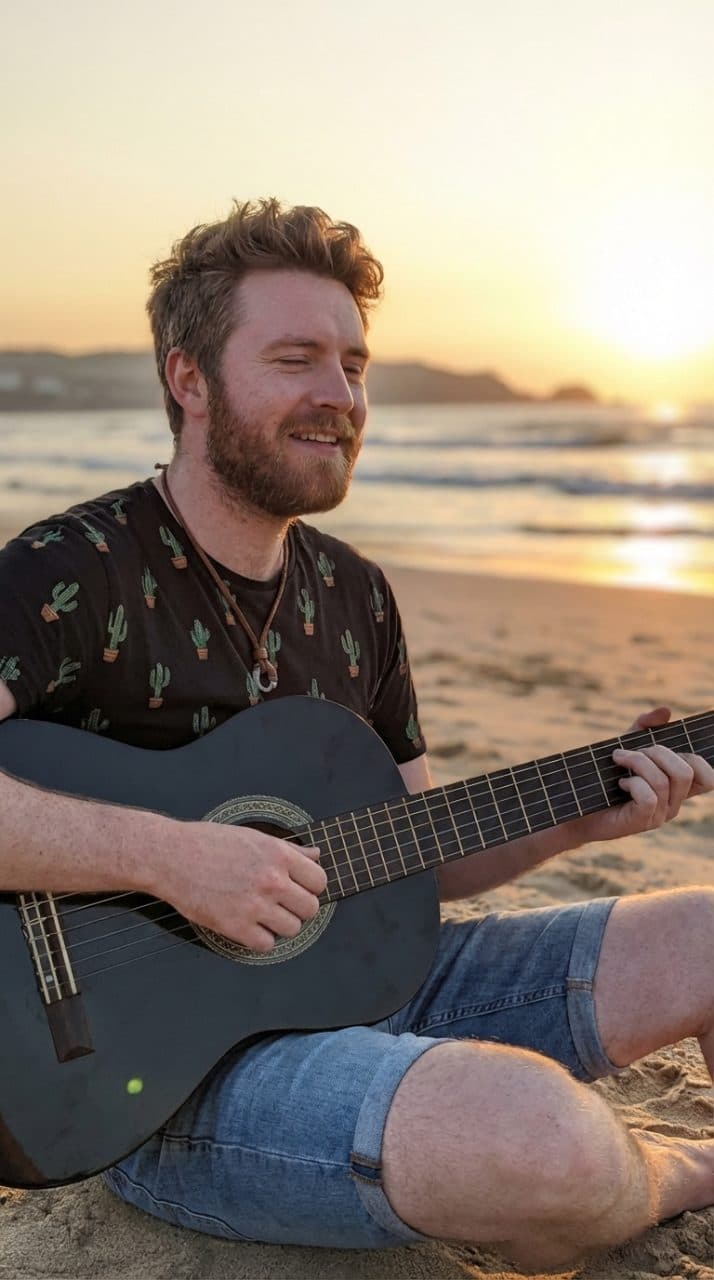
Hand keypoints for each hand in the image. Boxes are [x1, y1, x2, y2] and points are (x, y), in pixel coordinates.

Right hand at [152, 820, 326, 952]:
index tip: (298, 889)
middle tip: (281, 904)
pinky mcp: (235, 926)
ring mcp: (254, 905)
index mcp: (278, 854)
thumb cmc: (208, 843)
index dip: (310, 887)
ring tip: (263, 915)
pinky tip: (248, 926)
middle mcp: (271, 880)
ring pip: (292, 928)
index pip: (319, 880)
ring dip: (280, 925)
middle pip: (310, 908)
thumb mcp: (253, 837)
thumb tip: (316, 855)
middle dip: (298, 908)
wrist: (170, 856)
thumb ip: (289, 850)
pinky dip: (259, 939)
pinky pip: (266, 945)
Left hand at [564, 706, 713, 847]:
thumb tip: (666, 710)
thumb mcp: (626, 745)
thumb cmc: (604, 776)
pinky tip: (620, 784)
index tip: (676, 744)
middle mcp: (674, 803)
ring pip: (664, 781)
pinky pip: (649, 797)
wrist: (577, 807)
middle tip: (631, 751)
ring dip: (638, 762)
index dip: (698, 759)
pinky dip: (633, 783)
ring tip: (618, 759)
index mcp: (676, 787)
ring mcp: (660, 815)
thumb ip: (645, 727)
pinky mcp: (643, 822)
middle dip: (658, 752)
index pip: (708, 777)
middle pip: (686, 772)